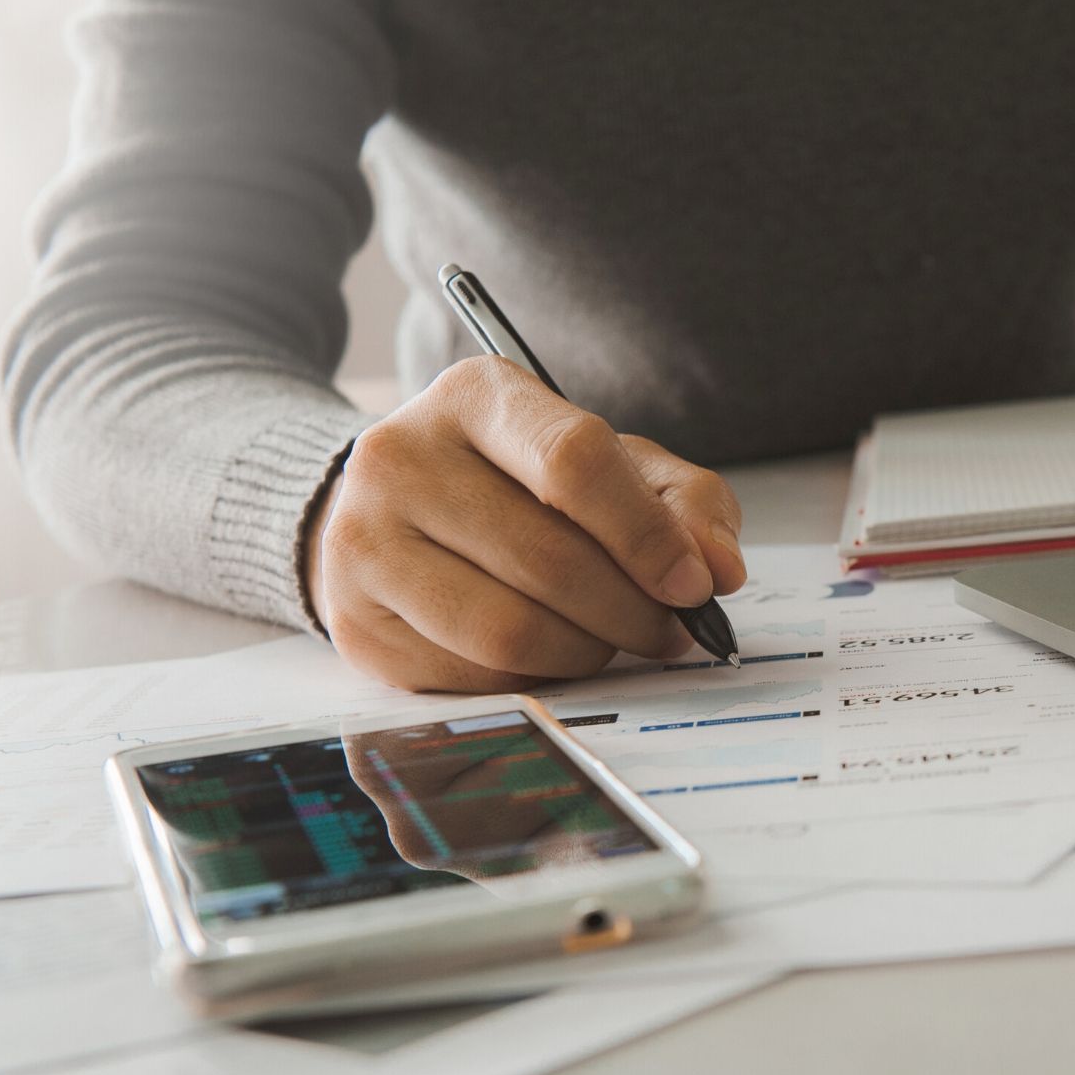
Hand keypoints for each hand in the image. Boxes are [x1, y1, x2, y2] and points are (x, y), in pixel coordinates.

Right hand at [303, 355, 745, 691]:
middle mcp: (401, 457)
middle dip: (632, 610)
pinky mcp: (354, 622)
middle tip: (670, 629)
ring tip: (612, 639)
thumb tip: (720, 568)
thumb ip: (684, 502)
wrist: (395, 511)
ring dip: (589, 651)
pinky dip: (534, 677)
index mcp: (476, 396)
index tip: (695, 583)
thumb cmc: (522, 484)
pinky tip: (549, 651)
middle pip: (550, 559)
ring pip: (511, 630)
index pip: (574, 462)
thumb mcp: (614, 464)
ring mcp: (363, 541)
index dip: (647, 535)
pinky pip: (473, 676)